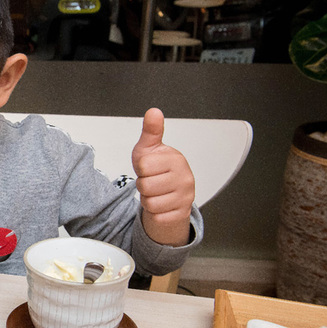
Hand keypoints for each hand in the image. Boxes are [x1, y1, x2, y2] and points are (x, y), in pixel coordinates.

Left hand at [131, 108, 194, 245]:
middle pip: (144, 186)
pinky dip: (154, 212)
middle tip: (152, 180)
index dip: (140, 168)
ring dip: (147, 199)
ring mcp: (186, 196)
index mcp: (176, 159)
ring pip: (149, 203)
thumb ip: (151, 131)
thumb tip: (154, 112)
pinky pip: (157, 216)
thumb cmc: (157, 168)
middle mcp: (185, 177)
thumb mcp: (149, 148)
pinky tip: (161, 203)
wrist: (169, 193)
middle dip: (143, 185)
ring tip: (155, 191)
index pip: (143, 166)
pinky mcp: (182, 213)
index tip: (149, 167)